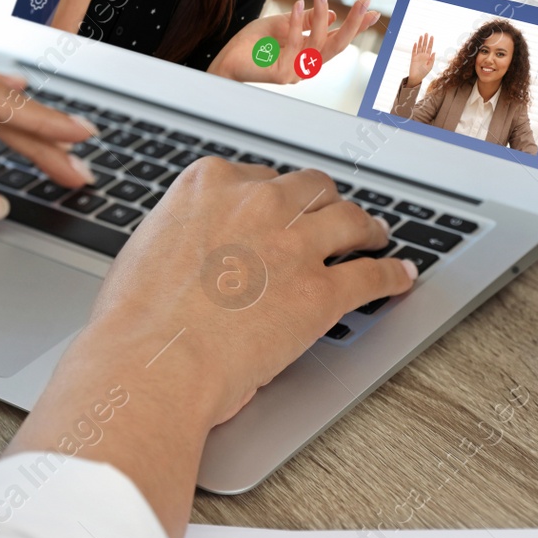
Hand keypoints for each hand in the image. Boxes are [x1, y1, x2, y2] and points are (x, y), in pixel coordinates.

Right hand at [7, 161, 416, 537]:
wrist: (154, 360)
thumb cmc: (136, 319)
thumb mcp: (149, 249)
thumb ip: (186, 235)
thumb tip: (200, 251)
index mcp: (210, 184)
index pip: (259, 177)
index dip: (275, 197)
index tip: (282, 209)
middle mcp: (258, 202)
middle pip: (311, 188)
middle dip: (324, 203)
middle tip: (332, 217)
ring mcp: (294, 243)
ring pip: (349, 220)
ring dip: (367, 229)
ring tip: (375, 237)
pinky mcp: (322, 289)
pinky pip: (372, 276)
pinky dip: (392, 276)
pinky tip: (401, 278)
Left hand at [207, 0, 379, 83]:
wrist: (226, 60)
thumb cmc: (252, 44)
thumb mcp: (282, 23)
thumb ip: (304, 19)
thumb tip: (332, 13)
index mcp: (310, 53)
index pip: (339, 39)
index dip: (357, 26)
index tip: (372, 9)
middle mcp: (308, 65)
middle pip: (338, 45)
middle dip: (353, 24)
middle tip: (363, 2)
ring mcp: (296, 72)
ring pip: (319, 44)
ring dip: (322, 16)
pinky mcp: (282, 74)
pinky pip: (295, 45)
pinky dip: (297, 23)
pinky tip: (295, 4)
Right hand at [406, 32, 434, 85]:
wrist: (416, 77)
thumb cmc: (424, 73)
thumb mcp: (430, 67)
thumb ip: (432, 59)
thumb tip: (434, 52)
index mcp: (428, 57)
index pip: (430, 47)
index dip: (431, 42)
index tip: (432, 36)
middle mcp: (423, 55)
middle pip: (425, 46)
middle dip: (426, 40)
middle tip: (426, 33)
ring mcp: (418, 56)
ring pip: (419, 47)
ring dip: (420, 41)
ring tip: (421, 36)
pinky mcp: (413, 58)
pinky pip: (414, 51)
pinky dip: (414, 47)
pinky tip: (416, 43)